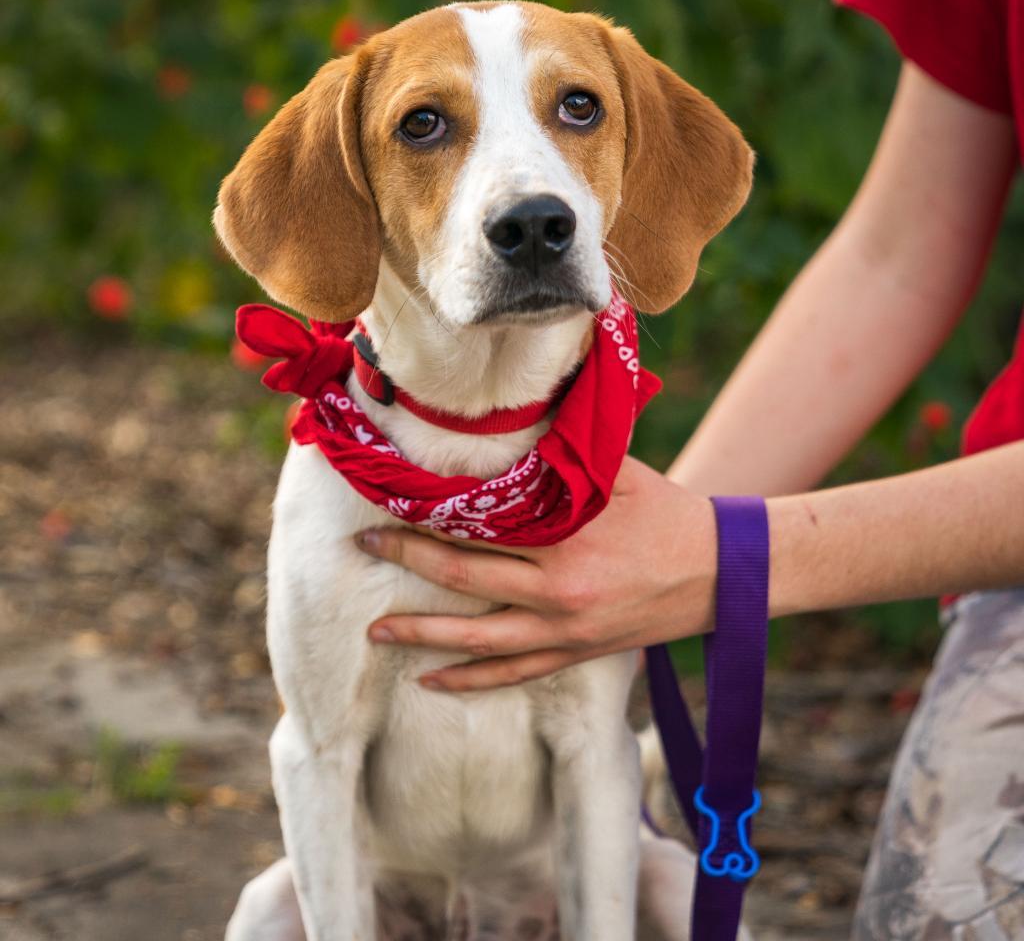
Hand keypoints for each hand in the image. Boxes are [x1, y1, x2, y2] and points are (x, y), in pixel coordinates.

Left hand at [355, 457, 716, 690]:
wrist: (724, 572)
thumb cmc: (668, 512)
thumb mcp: (617, 473)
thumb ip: (563, 454)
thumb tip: (511, 426)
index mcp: (567, 539)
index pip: (480, 526)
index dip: (430, 514)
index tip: (390, 500)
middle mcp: (559, 591)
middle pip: (464, 579)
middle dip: (407, 561)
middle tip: (364, 547)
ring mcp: (566, 630)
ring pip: (478, 641)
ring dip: (422, 636)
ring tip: (376, 633)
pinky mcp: (575, 653)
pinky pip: (512, 675)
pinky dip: (470, 681)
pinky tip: (431, 682)